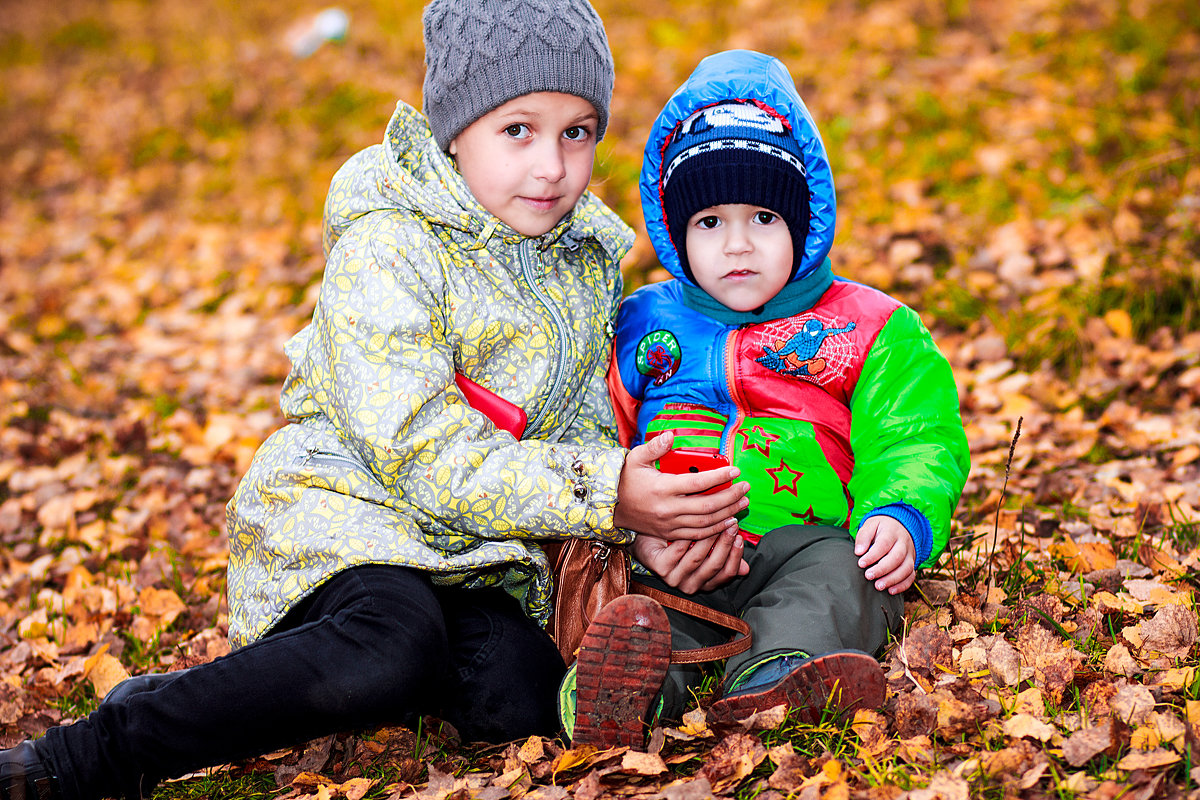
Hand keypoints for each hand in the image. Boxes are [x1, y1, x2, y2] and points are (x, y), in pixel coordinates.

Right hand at [613, 433, 749, 540]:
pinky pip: (698, 534)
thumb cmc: (624, 479)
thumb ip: (655, 446)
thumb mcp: (635, 458)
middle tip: (746, 488)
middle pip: (708, 506)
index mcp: (662, 488)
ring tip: (743, 503)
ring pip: (706, 523)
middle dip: (731, 497)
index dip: (720, 477)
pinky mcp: (670, 533)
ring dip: (728, 514)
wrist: (610, 507)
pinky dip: (716, 529)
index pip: (698, 482)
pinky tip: (729, 521)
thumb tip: (672, 434)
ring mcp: (670, 524)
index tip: (735, 470)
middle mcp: (668, 509)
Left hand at [631, 531, 748, 593]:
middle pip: (713, 565)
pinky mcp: (660, 568)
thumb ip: (723, 558)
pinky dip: (687, 536)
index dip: (735, 555)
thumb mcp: (703, 551)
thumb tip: (746, 568)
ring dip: (709, 537)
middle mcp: (689, 585)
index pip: (725, 574)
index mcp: (702, 583)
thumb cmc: (678, 544)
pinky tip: (693, 522)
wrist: (646, 541)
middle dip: (725, 543)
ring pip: (697, 557)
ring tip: (716, 519)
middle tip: (731, 523)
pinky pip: (678, 549)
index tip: (740, 537)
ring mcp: (673, 578)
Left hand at [854, 516, 916, 594]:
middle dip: (882, 569)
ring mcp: (910, 554)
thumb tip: (858, 551)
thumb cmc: (881, 527)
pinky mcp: (912, 563)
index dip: (873, 555)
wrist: (900, 525)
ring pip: (906, 568)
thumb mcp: (871, 524)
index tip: (861, 563)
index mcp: (892, 532)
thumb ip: (863, 536)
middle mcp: (903, 544)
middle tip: (868, 576)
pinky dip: (902, 585)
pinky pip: (911, 576)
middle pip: (896, 558)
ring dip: (892, 579)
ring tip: (878, 586)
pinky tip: (891, 591)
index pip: (884, 544)